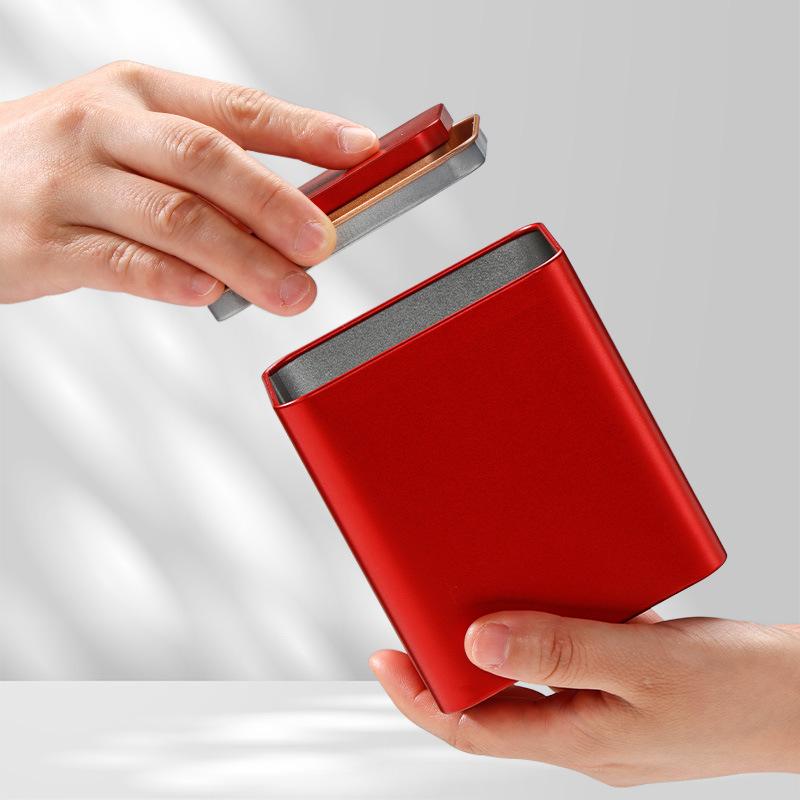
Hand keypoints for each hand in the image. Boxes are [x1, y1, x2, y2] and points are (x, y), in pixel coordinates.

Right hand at [0, 61, 378, 312]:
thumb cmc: (66, 161)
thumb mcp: (135, 140)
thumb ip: (209, 175)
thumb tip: (295, 217)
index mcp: (141, 92)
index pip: (239, 108)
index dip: (306, 130)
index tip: (362, 150)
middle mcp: (106, 127)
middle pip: (207, 159)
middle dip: (275, 203)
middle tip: (324, 242)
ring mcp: (72, 183)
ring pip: (172, 216)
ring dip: (243, 258)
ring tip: (292, 291)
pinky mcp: (44, 241)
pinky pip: (118, 262)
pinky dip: (171, 279)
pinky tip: (210, 294)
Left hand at [369, 611, 799, 785]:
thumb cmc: (744, 691)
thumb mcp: (646, 665)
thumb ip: (562, 650)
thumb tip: (479, 645)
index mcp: (582, 740)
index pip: (473, 729)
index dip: (419, 697)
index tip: (384, 660)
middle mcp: (586, 734)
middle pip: (494, 709)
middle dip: (448, 672)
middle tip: (419, 625)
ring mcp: (608, 717)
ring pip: (530, 686)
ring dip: (496, 653)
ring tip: (472, 610)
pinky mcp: (629, 694)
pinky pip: (567, 667)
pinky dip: (545, 638)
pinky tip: (549, 606)